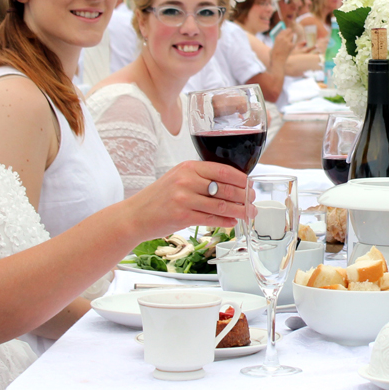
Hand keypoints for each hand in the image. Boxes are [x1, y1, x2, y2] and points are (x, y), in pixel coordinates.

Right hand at [126, 161, 249, 236]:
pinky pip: (211, 219)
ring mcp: (184, 198)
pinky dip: (226, 221)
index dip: (241, 179)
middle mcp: (187, 180)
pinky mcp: (183, 216)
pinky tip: (233, 222)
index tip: (250, 185)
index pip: (223, 170)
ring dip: (239, 210)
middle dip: (244, 196)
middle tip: (253, 201)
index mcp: (189, 167)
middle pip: (226, 188)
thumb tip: (231, 184)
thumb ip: (201, 178)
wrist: (135, 215)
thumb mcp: (178, 178)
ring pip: (221, 205)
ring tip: (249, 213)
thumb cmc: (159, 197)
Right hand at [271, 28, 297, 59]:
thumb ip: (279, 40)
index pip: (284, 30)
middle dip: (290, 33)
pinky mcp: (291, 45)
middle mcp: (283, 38)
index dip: (286, 31)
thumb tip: (284, 36)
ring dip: (292, 37)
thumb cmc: (274, 54)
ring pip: (293, 35)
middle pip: (289, 30)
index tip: (287, 32)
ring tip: (290, 42)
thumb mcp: (274, 44)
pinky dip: (293, 44)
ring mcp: (287, 41)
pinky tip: (289, 48)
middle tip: (290, 35)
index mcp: (278, 37)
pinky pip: (294, 42)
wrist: (277, 60)